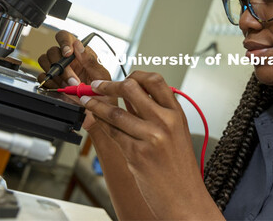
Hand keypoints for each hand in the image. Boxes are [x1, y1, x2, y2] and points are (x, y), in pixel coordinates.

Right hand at [37, 30, 115, 130]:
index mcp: (80, 54)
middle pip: (53, 51)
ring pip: (45, 62)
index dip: (63, 42)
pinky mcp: (51, 82)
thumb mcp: (101, 76)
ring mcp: (58, 70)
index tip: (68, 53)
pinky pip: (42, 77)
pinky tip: (60, 88)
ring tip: (69, 86)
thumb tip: (78, 44)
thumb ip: (90, 60)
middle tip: (73, 80)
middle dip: (63, 67)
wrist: (99, 113)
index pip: (65, 37)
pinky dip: (50, 83)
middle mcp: (67, 60)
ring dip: (56, 75)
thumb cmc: (104, 93)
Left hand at [80, 71, 222, 219]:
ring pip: (115, 111)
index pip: (155, 80)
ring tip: (86, 100)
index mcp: (176, 113)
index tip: (121, 78)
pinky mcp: (137, 153)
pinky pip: (112, 133)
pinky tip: (93, 119)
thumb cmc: (180, 169)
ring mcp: (151, 137)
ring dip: (95, 104)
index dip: (134, 75)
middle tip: (96, 86)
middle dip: (109, 85)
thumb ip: (155, 113)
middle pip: (132, 88)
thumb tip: (131, 96)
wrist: (185, 198)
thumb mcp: (175, 134)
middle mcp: (165, 121)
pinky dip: (99, 124)